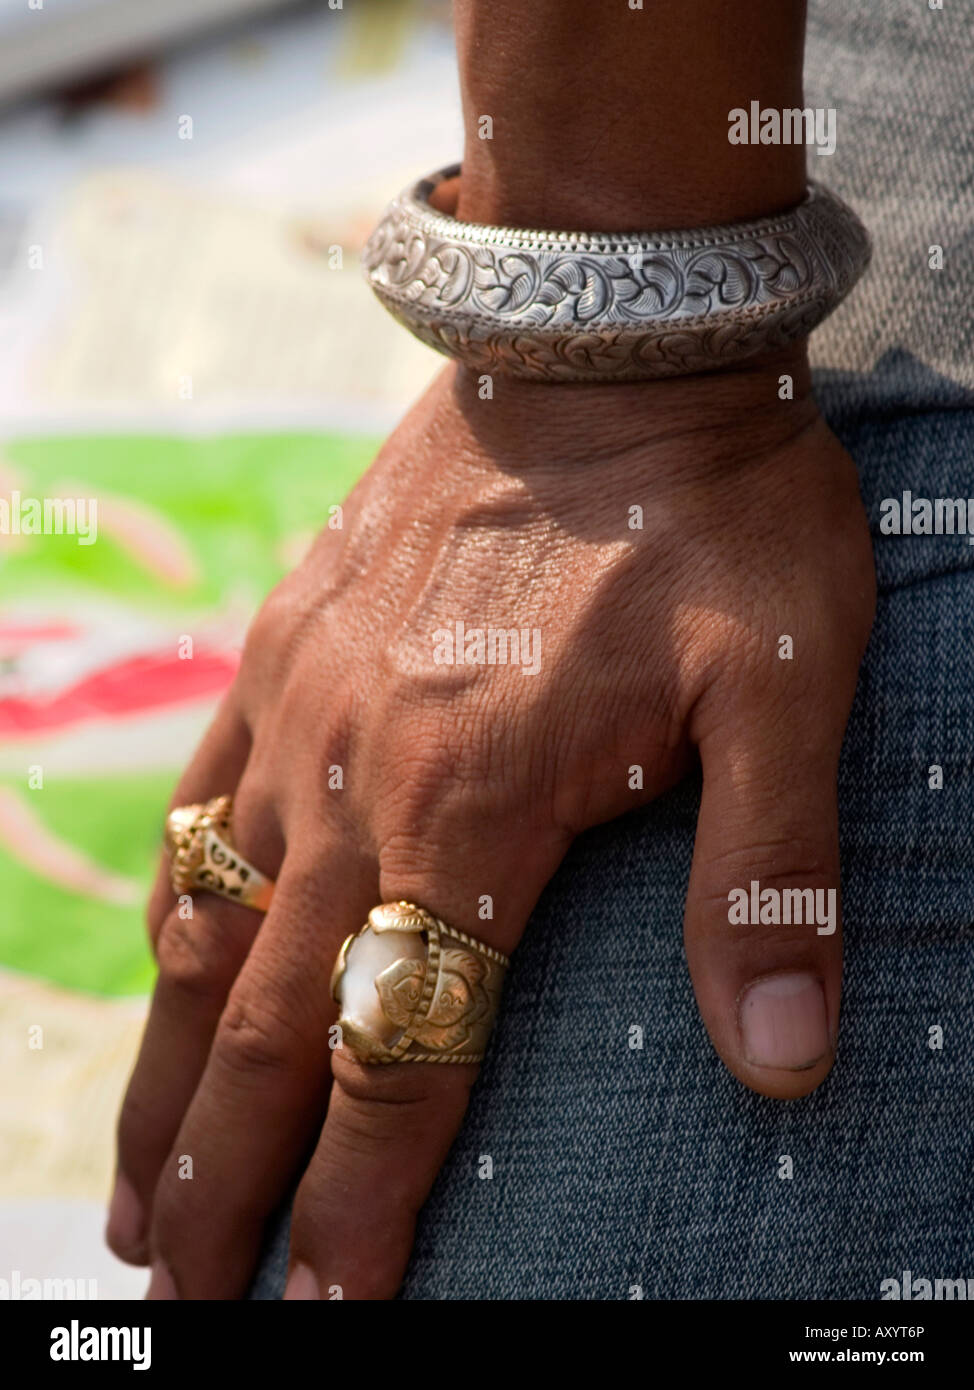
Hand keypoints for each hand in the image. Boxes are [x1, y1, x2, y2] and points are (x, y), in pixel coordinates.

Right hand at [107, 347, 874, 1297]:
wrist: (607, 345)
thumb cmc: (711, 514)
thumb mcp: (782, 684)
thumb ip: (766, 875)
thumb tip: (778, 1062)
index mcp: (477, 802)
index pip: (399, 1052)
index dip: (362, 1202)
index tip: (324, 1315)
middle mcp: (359, 775)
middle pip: (268, 1024)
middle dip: (224, 1181)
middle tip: (180, 1306)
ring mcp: (300, 709)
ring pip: (204, 934)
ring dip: (165, 1077)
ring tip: (138, 1196)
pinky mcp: (280, 647)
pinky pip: (197, 806)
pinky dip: (170, 914)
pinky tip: (158, 979)